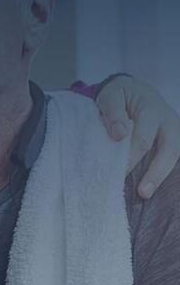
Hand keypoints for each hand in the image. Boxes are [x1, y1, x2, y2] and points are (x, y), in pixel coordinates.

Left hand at [96, 76, 179, 197]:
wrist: (132, 90)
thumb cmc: (119, 94)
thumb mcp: (111, 95)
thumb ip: (113, 111)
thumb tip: (119, 134)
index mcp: (153, 109)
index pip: (143, 138)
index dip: (131, 157)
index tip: (118, 172)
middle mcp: (169, 121)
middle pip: (169, 150)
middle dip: (155, 173)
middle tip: (142, 192)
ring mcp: (173, 132)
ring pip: (173, 156)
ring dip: (160, 176)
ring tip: (144, 194)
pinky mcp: (171, 140)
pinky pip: (169, 158)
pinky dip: (160, 172)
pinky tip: (147, 186)